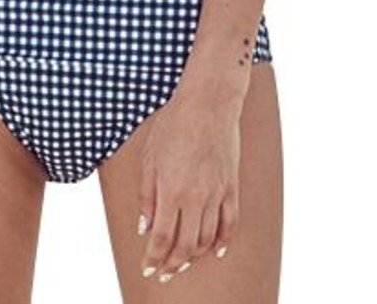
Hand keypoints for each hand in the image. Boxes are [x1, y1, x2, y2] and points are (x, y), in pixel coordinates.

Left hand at [136, 89, 242, 284]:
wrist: (208, 102)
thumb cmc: (174, 123)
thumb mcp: (149, 157)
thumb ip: (146, 195)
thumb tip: (145, 227)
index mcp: (170, 190)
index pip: (162, 239)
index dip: (154, 260)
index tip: (148, 270)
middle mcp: (195, 196)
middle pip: (185, 246)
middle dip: (172, 265)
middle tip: (164, 274)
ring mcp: (216, 193)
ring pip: (207, 239)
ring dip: (194, 256)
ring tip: (183, 263)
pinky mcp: (231, 186)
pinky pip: (230, 223)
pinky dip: (223, 242)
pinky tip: (216, 252)